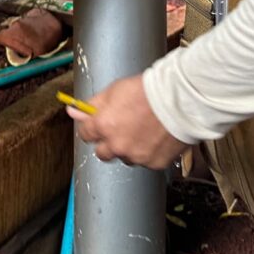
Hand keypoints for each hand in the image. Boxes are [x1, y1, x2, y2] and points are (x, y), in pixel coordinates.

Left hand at [67, 74, 186, 168]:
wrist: (179, 100)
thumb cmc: (148, 91)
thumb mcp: (114, 90)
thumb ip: (92, 105)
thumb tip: (74, 110)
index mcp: (103, 126)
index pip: (85, 134)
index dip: (91, 127)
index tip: (96, 124)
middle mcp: (117, 146)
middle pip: (102, 152)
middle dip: (107, 143)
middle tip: (120, 129)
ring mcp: (136, 157)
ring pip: (125, 157)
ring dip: (129, 148)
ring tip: (143, 130)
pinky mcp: (154, 163)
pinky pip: (146, 161)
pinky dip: (148, 152)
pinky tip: (155, 137)